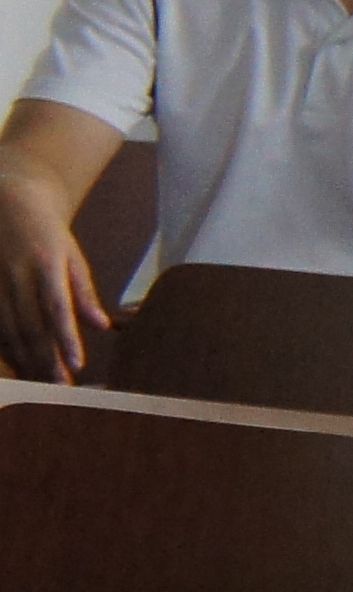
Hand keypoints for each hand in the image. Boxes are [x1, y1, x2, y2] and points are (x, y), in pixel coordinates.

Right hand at [0, 188, 108, 382]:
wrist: (6, 203)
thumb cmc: (46, 233)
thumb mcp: (71, 255)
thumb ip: (84, 292)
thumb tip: (103, 326)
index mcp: (44, 264)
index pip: (55, 307)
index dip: (65, 338)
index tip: (77, 364)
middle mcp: (15, 275)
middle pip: (30, 326)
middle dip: (45, 360)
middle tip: (61, 388)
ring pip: (8, 331)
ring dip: (24, 361)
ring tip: (42, 385)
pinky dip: (5, 349)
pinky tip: (17, 367)